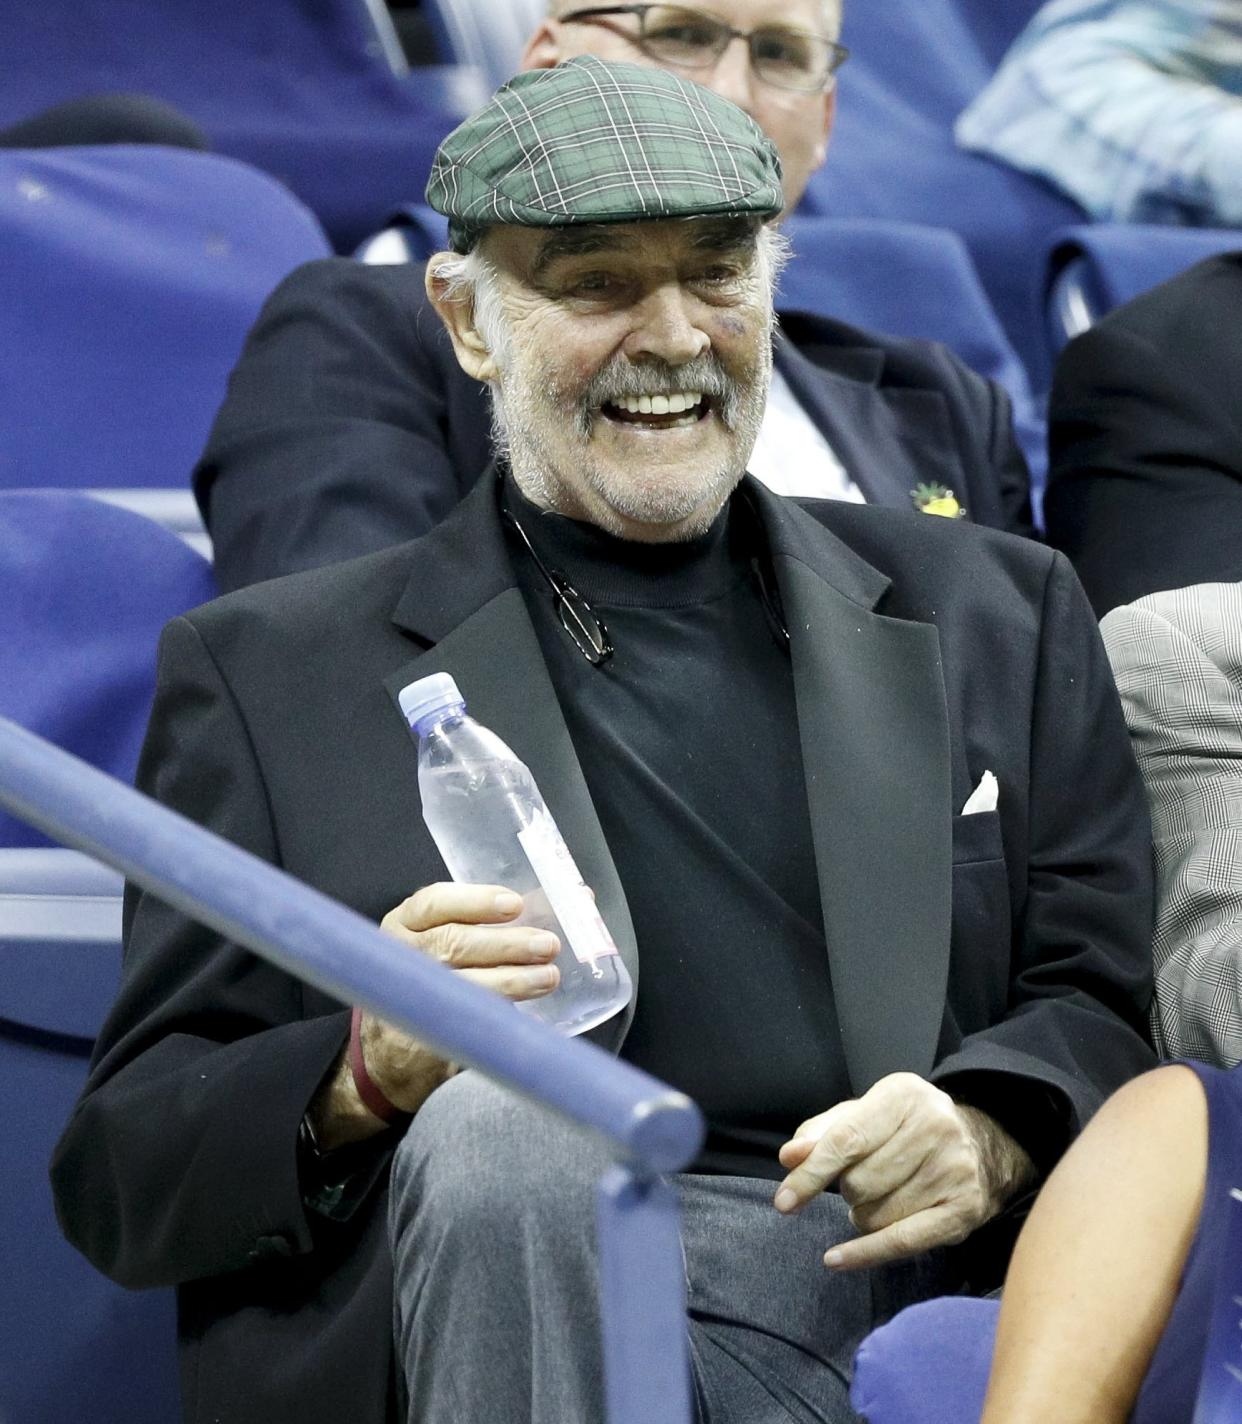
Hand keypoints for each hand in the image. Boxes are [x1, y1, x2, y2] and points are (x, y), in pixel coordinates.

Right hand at [313, 883, 560, 1144]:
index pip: (435, 903)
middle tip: (547, 945)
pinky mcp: (425, 1035)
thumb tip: (546, 913)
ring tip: (548, 977)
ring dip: (512, 981)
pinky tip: (530, 1018)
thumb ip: (474, 922)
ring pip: (464, 984)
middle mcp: (404, 955)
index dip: (477, 902)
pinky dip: (502, 1019)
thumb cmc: (427, 975)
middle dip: (507, 944)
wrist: (388, 1045)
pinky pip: (468, 1024)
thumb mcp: (432, 937)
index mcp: (406, 923)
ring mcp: (411, 997)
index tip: (515, 904)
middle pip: (455, 943)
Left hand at [773, 1072, 1034, 1270]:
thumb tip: (790, 1158)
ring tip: (879, 1198)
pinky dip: (864, 1254)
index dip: (812, 1174)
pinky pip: (902, 1242)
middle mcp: (935, 1128)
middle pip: (860, 1181)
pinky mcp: (964, 1209)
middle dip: (847, 1190)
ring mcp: (954, 1170)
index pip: (847, 1140)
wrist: (978, 1143)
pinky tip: (836, 1259)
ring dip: (862, 1215)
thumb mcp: (863, 1114)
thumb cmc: (903, 1128)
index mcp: (904, 1095)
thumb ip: (821, 1133)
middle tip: (859, 1182)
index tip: (784, 1201)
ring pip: (877, 1215)